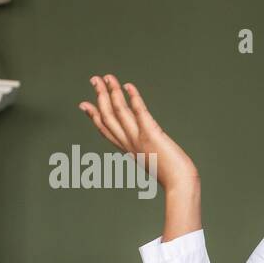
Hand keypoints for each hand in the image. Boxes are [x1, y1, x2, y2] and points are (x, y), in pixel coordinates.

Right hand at [79, 74, 198, 193]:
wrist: (180, 185)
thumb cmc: (173, 177)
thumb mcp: (153, 162)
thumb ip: (147, 152)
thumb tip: (150, 146)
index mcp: (129, 150)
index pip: (106, 130)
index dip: (94, 116)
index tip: (84, 104)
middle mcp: (130, 143)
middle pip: (108, 117)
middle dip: (100, 97)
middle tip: (93, 80)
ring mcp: (139, 138)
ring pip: (119, 112)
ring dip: (112, 92)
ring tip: (107, 77)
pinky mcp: (151, 134)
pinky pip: (140, 113)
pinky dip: (134, 98)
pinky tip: (129, 86)